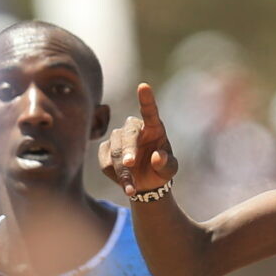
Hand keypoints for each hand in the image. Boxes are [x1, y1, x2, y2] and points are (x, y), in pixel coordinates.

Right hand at [98, 82, 178, 198]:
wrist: (146, 184)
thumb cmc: (161, 171)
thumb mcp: (170, 170)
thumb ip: (166, 164)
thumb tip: (157, 157)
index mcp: (154, 128)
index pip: (150, 111)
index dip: (146, 99)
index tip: (144, 86)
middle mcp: (134, 129)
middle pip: (127, 135)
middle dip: (128, 151)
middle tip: (130, 165)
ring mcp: (118, 138)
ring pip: (114, 152)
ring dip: (123, 172)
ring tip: (132, 189)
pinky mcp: (105, 150)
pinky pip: (105, 161)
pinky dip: (114, 175)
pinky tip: (125, 183)